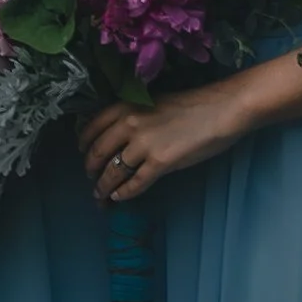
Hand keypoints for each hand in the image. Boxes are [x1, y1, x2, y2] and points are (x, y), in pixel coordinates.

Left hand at [79, 83, 251, 202]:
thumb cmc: (189, 105)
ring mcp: (143, 144)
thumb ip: (131, 118)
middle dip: (90, 169)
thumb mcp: (150, 104)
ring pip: (113, 170)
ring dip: (104, 186)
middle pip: (98, 152)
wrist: (219, 110)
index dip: (84, 145)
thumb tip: (116, 138)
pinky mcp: (160, 163)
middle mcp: (128, 124)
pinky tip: (119, 197)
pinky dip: (124, 193)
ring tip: (100, 195)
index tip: (82, 155)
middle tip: (90, 179)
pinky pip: (135, 183)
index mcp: (124, 106)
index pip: (92, 128)